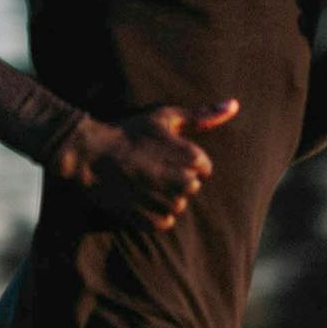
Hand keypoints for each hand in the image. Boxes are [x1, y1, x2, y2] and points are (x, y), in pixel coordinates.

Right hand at [66, 99, 239, 231]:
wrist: (91, 154)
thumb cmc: (130, 132)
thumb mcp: (166, 117)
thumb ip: (203, 115)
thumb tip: (235, 104)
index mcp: (192, 157)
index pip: (204, 169)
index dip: (185, 162)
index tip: (166, 156)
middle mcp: (183, 181)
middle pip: (191, 187)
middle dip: (176, 180)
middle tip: (152, 169)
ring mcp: (165, 201)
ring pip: (178, 205)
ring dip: (165, 198)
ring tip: (143, 183)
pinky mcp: (148, 218)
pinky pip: (164, 222)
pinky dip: (154, 215)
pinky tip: (140, 199)